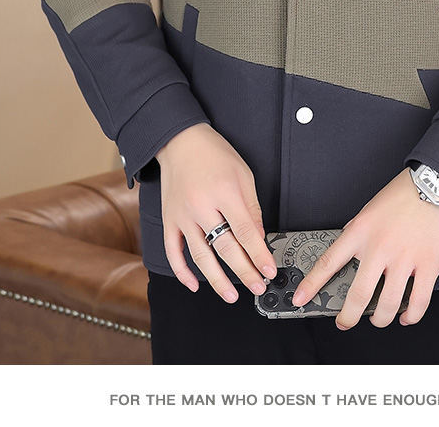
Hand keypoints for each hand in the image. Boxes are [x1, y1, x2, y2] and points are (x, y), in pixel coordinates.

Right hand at [155, 123, 276, 301]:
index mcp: (225, 192)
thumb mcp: (243, 174)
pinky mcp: (169, 220)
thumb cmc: (215, 155)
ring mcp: (183, 215)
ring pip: (200, 256)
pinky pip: (173, 252)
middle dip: (245, 271)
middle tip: (258, 286)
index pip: (245, 232)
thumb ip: (251, 207)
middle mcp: (202, 207)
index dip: (259, 255)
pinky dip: (182, 272)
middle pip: (225, 248)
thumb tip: (259, 237)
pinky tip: (194, 285)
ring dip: (216, 280)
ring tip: (231, 295)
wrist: (180, 141)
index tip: (269, 270)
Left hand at [291, 169, 438, 328]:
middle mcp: (380, 248)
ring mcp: (405, 259)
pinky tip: (405, 317)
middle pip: (358, 295)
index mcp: (361, 232)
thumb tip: (349, 255)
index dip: (311, 285)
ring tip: (377, 319)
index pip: (328, 263)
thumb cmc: (402, 195)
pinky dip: (410, 316)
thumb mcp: (369, 211)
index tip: (300, 298)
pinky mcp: (428, 265)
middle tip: (344, 321)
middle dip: (348, 317)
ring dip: (380, 319)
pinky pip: (418, 301)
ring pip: (388, 304)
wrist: (434, 185)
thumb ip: (357, 233)